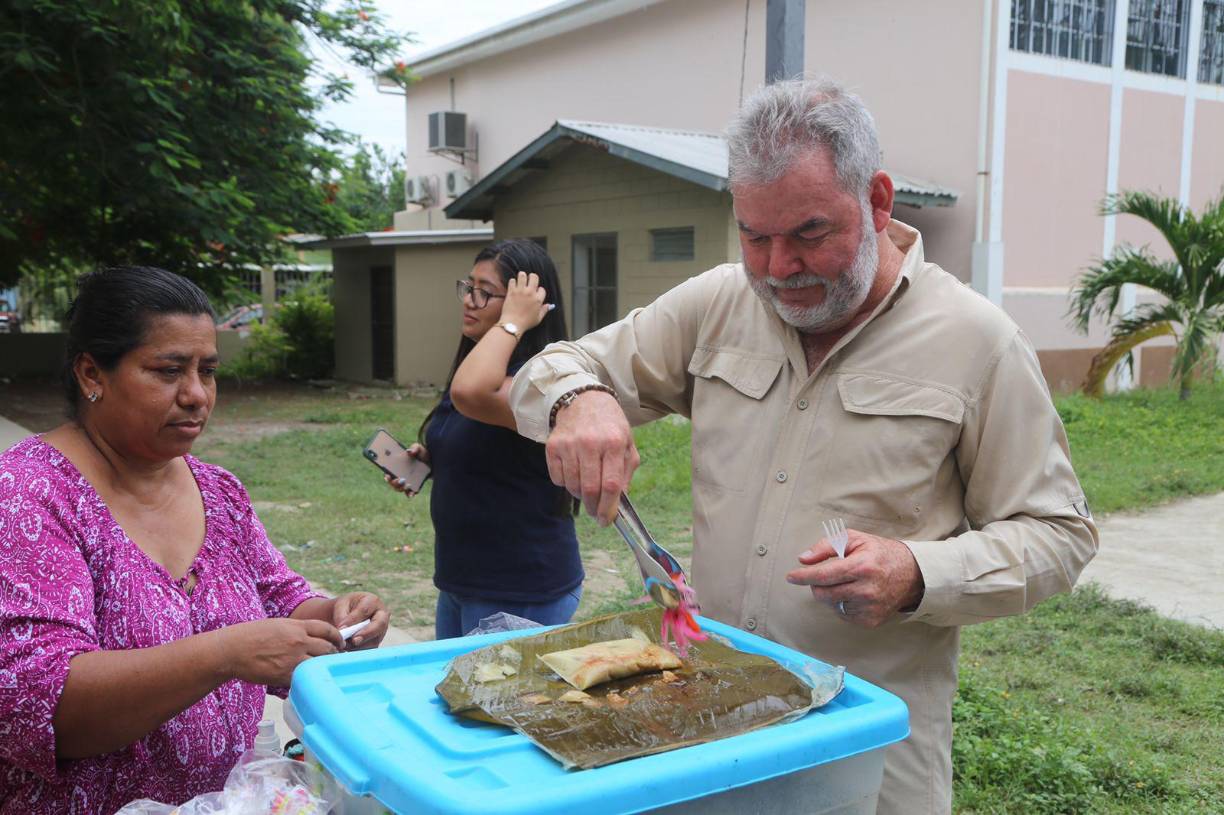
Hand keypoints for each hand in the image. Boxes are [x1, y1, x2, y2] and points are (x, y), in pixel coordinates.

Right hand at [220, 618, 343, 684]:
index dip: (337, 637)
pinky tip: (308, 679)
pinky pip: (304, 678)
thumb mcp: (278, 625)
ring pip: (319, 664)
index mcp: (297, 627)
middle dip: (334, 653)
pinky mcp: (285, 675)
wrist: (233, 649)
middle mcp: (299, 642)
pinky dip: (308, 679)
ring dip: (324, 667)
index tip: (340, 642)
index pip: (327, 630)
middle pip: (328, 648)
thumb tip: (312, 638)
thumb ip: (297, 630)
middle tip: (336, 658)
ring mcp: (293, 659)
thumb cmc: (252, 635)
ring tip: (324, 670)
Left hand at [332, 591, 389, 649]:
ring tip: (345, 646)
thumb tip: (342, 630)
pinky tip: (348, 650)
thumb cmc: (347, 607)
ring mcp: (382, 629)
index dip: (354, 620)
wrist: (351, 613)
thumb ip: (341, 615)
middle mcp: (382, 615)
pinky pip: (371, 648)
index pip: (365, 610)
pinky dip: (359, 650)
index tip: (341, 628)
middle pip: (379, 625)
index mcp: (373, 601)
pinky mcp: (377, 641)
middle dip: (366, 634)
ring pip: (375, 639)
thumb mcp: (341, 605)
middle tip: (354, 641)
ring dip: (360, 645)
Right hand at [385, 443, 427, 496]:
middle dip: (394, 483)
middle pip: (393, 482)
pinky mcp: (415, 486)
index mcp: (397, 466)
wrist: (435, 460)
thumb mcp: (419, 448)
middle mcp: (400, 475)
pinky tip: (412, 494)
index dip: (387, 475)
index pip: (388, 473)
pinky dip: (410, 494)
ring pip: (400, 488)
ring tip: (407, 485)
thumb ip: (415, 448)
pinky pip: (410, 492)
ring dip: (401, 488)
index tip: (388, 475)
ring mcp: (407, 482)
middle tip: (400, 479)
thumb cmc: (423, 453)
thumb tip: (409, 451)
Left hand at [500, 271, 550, 329]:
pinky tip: (513, 286)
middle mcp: (530, 293)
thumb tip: (549, 306)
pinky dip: (513, 282)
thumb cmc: (525, 323)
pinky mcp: (511, 292)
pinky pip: (512, 280)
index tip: (536, 293)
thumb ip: (544, 310)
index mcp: (538, 300)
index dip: (539, 291)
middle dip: (532, 277)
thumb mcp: (538, 318)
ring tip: (521, 281)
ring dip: (522, 277)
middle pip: (534, 277)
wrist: (512, 324)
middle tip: (529, 281)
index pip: (542, 289)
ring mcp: (520, 291)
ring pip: (522, 275)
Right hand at [545, 389, 638, 524]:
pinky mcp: (552, 446)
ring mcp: (569, 444)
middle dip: (594, 508)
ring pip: (573, 486)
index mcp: (614, 443)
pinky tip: (574, 474)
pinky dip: (566, 483)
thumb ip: (626, 472)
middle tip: (597, 513)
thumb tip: (618, 501)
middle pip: (590, 489)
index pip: (611, 485)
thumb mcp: (627, 443)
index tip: (607, 520)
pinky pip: (557, 478)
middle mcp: (591, 443)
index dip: (609, 508)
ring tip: (587, 491)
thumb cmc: (609, 425)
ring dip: (580, 496)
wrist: (583, 399)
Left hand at [785, 528, 924, 627]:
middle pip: (823, 594)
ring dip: (831, 594)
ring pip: (831, 604)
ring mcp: (870, 609)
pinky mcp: (870, 621)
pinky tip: (856, 593)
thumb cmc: (880, 553)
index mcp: (862, 567)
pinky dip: (843, 604)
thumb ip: (826, 546)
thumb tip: (803, 559)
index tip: (791, 576)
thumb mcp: (855, 539)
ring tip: (848, 582)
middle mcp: (866, 590)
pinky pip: (843, 614)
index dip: (803, 576)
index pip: (823, 575)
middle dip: (817, 584)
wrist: (912, 575)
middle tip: (825, 575)